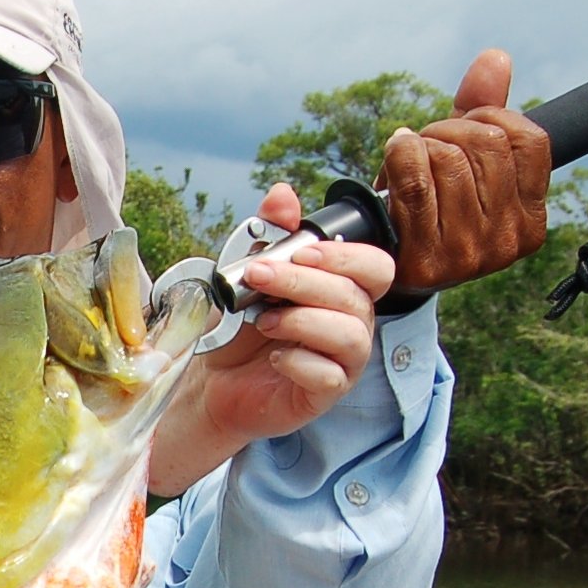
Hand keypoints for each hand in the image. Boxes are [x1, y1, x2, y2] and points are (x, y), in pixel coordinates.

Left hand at [147, 181, 391, 493]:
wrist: (211, 379)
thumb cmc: (240, 326)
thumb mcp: (248, 275)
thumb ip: (270, 236)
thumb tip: (282, 194)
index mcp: (343, 290)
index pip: (376, 266)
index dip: (345, 256)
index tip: (298, 251)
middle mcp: (353, 323)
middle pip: (356, 296)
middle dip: (305, 281)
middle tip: (258, 276)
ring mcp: (344, 361)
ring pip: (350, 335)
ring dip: (301, 320)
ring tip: (261, 320)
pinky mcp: (325, 393)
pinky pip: (330, 376)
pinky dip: (298, 361)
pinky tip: (273, 356)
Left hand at [377, 48, 550, 298]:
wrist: (385, 266)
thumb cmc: (430, 206)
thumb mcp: (464, 159)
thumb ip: (483, 109)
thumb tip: (494, 58)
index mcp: (531, 218)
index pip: (529, 140)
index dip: (492, 115)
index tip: (465, 123)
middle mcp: (508, 239)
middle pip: (485, 144)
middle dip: (449, 128)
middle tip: (428, 142)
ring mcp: (470, 253)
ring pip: (448, 158)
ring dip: (420, 144)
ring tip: (410, 158)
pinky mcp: (427, 259)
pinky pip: (414, 181)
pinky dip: (400, 155)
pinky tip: (396, 156)